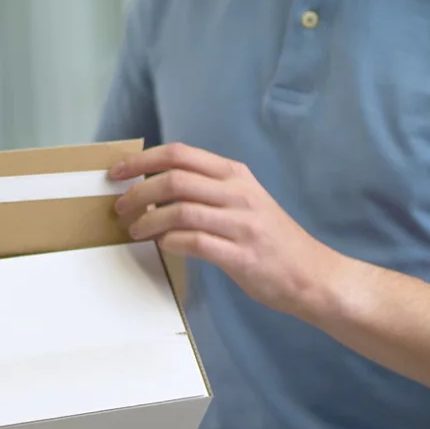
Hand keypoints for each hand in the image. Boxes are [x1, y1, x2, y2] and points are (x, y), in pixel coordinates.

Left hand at [112, 144, 351, 319]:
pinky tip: (163, 246)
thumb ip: (207, 189)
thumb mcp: (243, 200)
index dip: (142, 160)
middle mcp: (238, 193)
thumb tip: (154, 187)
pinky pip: (194, 242)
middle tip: (121, 208)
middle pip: (174, 179)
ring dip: (148, 221)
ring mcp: (241, 224)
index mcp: (235, 174)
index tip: (117, 172)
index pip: (180, 154)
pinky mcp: (241, 255)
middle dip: (137, 192)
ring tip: (135, 231)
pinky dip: (170, 242)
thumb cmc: (270, 238)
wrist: (313, 274)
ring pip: (180, 211)